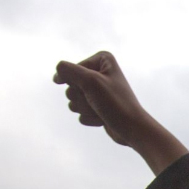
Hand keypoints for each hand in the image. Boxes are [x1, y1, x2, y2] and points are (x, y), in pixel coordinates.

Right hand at [53, 51, 187, 173]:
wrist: (132, 129)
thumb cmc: (115, 103)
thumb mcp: (90, 81)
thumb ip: (68, 71)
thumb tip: (57, 73)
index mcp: (102, 60)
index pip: (71, 68)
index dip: (78, 81)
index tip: (95, 87)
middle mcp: (100, 73)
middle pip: (70, 85)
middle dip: (82, 97)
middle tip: (99, 100)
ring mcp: (98, 91)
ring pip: (73, 100)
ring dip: (84, 108)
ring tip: (101, 110)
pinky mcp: (97, 107)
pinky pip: (79, 112)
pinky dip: (89, 118)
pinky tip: (102, 118)